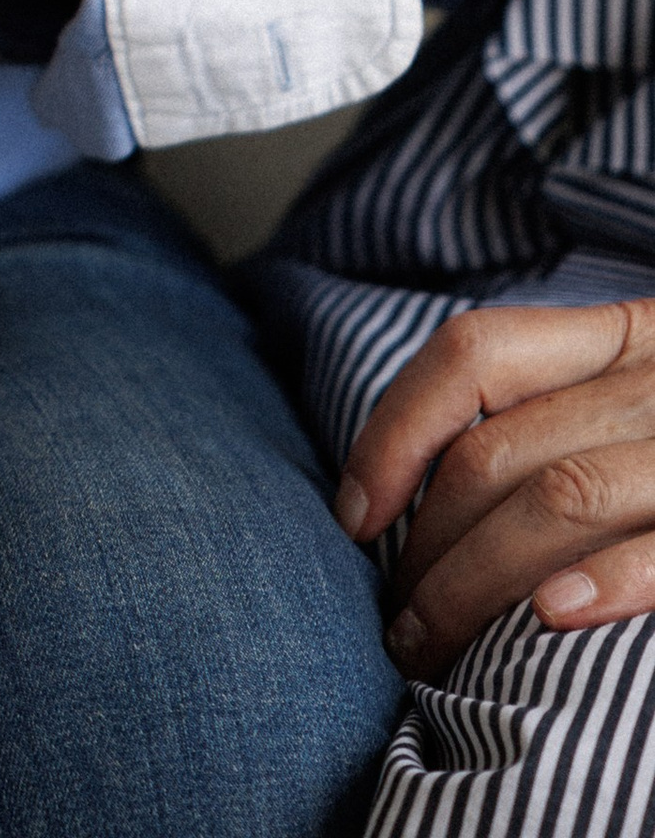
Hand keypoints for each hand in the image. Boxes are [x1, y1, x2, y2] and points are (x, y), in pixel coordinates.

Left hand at [342, 302, 654, 676]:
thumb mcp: (641, 390)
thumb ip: (555, 408)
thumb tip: (410, 487)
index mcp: (626, 336)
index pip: (473, 353)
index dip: (397, 427)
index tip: (356, 513)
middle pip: (501, 445)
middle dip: (428, 542)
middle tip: (398, 620)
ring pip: (562, 493)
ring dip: (478, 580)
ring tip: (433, 645)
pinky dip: (607, 575)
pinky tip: (551, 617)